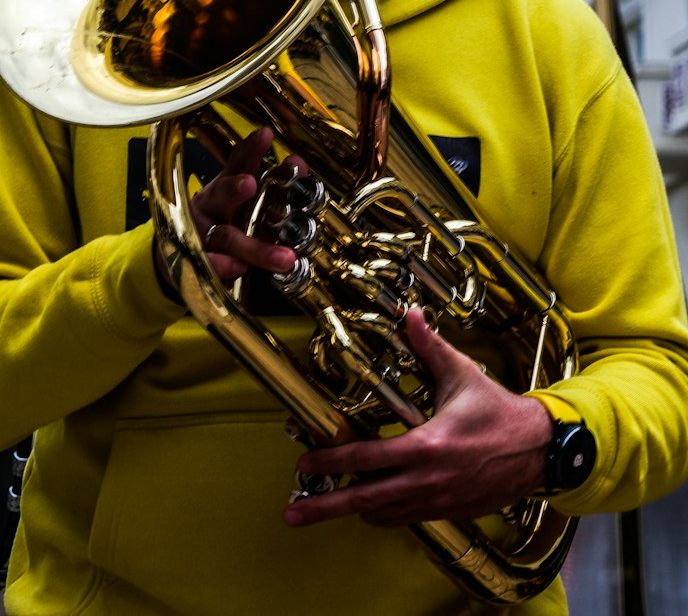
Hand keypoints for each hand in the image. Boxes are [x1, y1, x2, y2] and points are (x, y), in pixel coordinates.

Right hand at [188, 127, 297, 282]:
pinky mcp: (195, 261)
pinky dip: (223, 266)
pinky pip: (210, 265)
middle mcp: (210, 206)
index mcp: (223, 187)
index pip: (237, 164)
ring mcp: (200, 233)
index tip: (265, 135)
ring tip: (283, 257)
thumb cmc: (220, 220)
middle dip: (233, 188)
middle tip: (249, 183)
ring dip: (253, 247)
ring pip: (226, 237)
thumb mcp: (243, 199)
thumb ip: (272, 182)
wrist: (181, 255)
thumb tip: (298, 162)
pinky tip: (239, 268)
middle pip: (221, 194)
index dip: (250, 150)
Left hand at [283, 307, 553, 527]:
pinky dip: (384, 513)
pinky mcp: (449, 512)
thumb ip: (428, 345)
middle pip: (365, 499)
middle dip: (325, 507)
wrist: (540, 450)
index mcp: (426, 446)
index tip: (304, 463)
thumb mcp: (461, 374)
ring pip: (384, 514)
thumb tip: (409, 314)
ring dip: (353, 509)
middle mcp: (428, 480)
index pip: (366, 457)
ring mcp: (438, 501)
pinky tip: (369, 506)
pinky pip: (406, 518)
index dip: (331, 460)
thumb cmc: (498, 410)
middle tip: (293, 513)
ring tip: (323, 508)